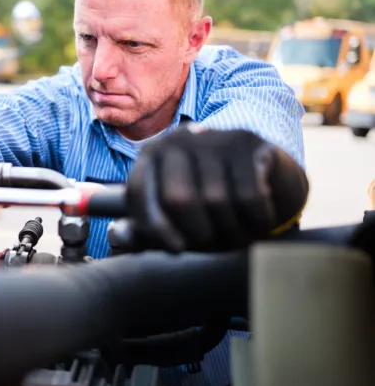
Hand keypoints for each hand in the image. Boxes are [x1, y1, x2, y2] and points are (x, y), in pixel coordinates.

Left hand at [109, 126, 308, 252]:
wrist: (267, 174)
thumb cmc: (214, 201)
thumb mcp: (178, 217)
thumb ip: (148, 229)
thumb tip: (118, 235)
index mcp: (151, 155)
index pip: (139, 190)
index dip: (154, 226)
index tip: (176, 249)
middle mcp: (177, 139)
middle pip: (178, 199)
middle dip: (200, 232)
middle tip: (216, 242)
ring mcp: (212, 137)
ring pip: (217, 201)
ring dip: (233, 230)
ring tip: (241, 234)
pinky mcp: (246, 141)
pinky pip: (250, 196)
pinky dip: (257, 219)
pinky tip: (260, 220)